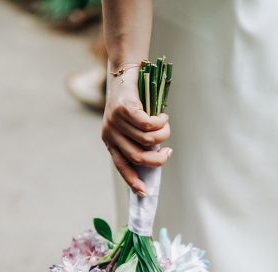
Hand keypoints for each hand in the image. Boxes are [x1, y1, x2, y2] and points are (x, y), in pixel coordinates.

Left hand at [101, 73, 171, 196]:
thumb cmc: (132, 101)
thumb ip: (138, 141)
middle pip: (138, 157)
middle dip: (158, 159)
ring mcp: (115, 121)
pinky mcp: (124, 109)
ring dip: (163, 134)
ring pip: (147, 140)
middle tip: (167, 152)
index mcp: (110, 141)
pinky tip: (163, 117)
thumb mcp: (130, 125)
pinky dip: (161, 123)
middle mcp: (110, 134)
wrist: (124, 72)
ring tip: (165, 125)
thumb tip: (154, 157)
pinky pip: (148, 124)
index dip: (133, 181)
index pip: (121, 166)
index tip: (145, 192)